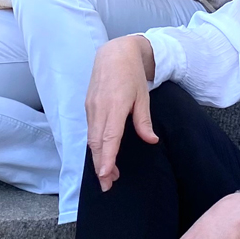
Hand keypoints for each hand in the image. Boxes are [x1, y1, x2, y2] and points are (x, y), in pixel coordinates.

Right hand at [85, 35, 156, 191]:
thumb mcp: (143, 97)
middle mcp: (99, 108)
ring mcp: (91, 107)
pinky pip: (90, 130)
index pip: (109, 138)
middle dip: (101, 165)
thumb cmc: (131, 74)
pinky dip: (95, 145)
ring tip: (107, 174)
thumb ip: (144, 121)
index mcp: (115, 105)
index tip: (106, 175)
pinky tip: (102, 153)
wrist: (114, 53)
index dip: (106, 158)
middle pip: (96, 143)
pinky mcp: (88, 106)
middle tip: (108, 185)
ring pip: (91, 138)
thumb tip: (151, 141)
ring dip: (98, 157)